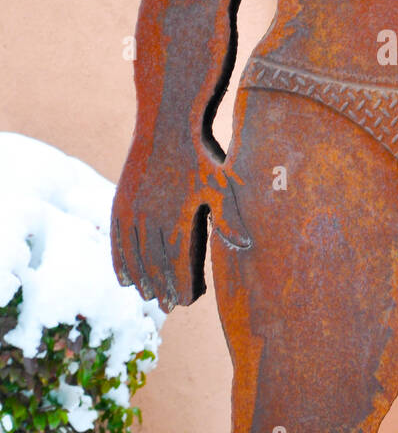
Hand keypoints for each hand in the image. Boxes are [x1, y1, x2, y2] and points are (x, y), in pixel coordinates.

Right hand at [111, 137, 250, 312]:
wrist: (168, 126)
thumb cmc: (201, 157)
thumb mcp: (221, 185)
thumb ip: (229, 217)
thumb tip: (244, 244)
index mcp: (177, 217)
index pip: (177, 263)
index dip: (180, 285)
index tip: (186, 302)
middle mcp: (151, 218)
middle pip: (154, 264)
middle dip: (162, 288)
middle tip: (169, 307)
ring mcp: (133, 211)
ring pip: (134, 256)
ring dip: (141, 280)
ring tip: (149, 297)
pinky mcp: (121, 203)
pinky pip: (118, 241)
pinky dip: (120, 262)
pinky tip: (124, 279)